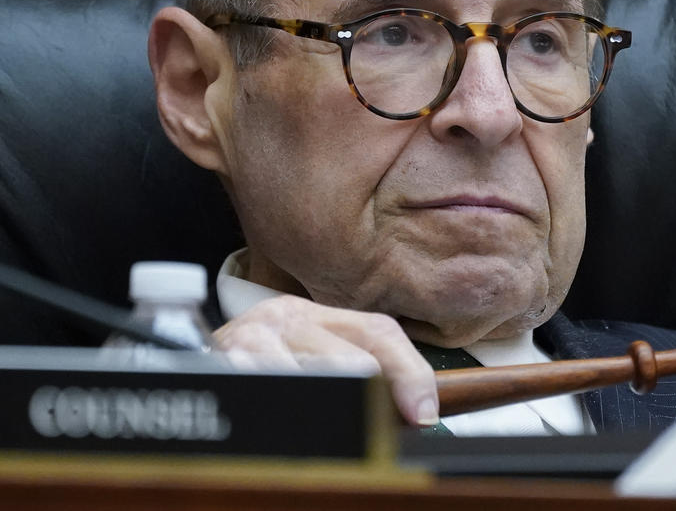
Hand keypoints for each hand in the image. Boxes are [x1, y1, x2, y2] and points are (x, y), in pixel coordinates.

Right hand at [213, 295, 439, 426]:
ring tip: (326, 436)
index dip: (410, 373)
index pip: (378, 332)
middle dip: (371, 404)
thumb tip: (416, 410)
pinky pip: (272, 393)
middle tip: (375, 434)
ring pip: (318, 382)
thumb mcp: (306, 355)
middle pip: (354, 361)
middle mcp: (283, 318)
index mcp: (313, 313)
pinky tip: (288, 427)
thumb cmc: (256, 365)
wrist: (175, 358)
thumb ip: (357, 370)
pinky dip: (288, 421)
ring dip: (329, 418)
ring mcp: (250, 340)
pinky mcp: (224, 365)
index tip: (425, 414)